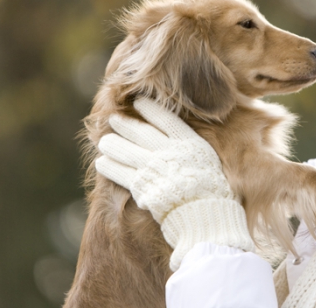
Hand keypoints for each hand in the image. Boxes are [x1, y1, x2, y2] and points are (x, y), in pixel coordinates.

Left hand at [96, 97, 253, 269]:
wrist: (204, 212)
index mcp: (188, 142)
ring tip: (104, 142)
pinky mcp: (142, 186)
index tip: (139, 103)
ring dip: (112, 145)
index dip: (151, 110)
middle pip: (141, 132)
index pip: (165, 120)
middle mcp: (168, 150)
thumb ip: (192, 148)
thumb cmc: (213, 190)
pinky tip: (101, 162)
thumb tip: (181, 142)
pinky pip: (119, 172)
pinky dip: (109, 166)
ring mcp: (153, 167)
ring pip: (125, 150)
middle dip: (125, 125)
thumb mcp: (209, 161)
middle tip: (114, 120)